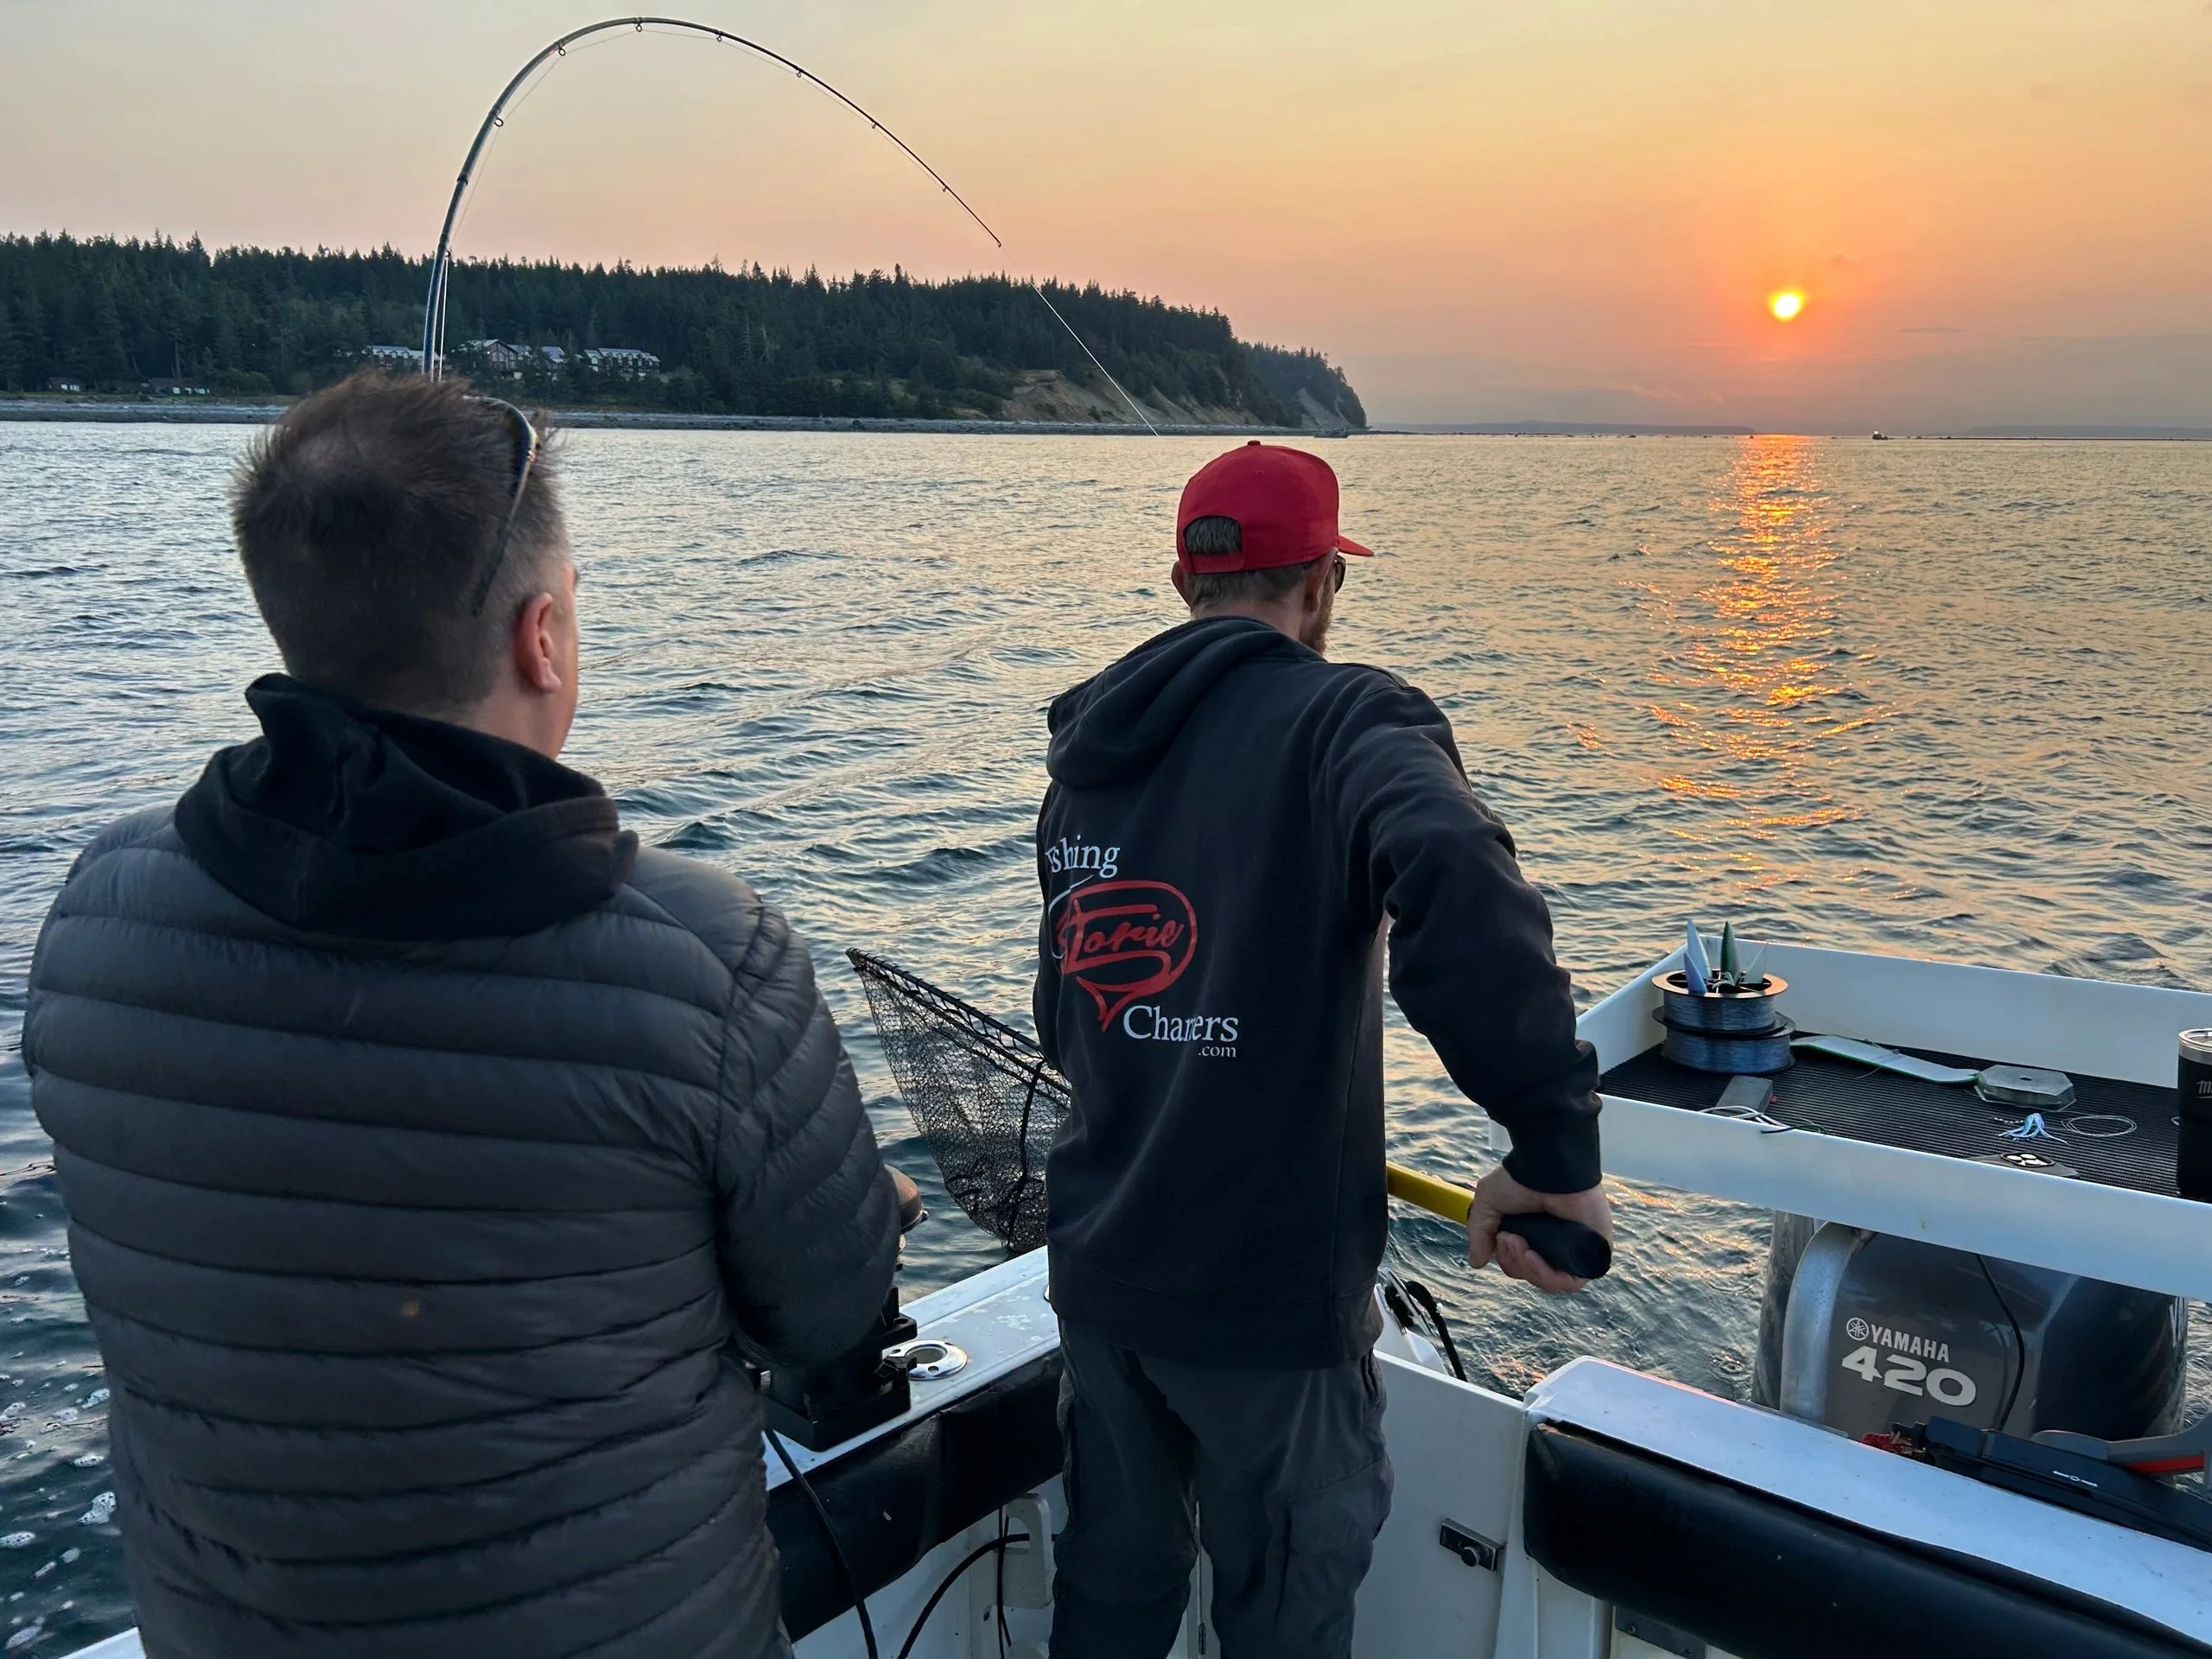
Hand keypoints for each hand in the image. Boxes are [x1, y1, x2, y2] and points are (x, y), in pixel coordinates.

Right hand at [1465, 1166, 1612, 1293]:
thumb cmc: (1520, 1179)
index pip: (1520, 1264)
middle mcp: (1555, 1242)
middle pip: (1532, 1275)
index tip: (1500, 1237)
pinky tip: (1533, 1257)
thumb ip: (1480, 1234)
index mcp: (1534, 1233)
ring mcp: (1574, 1248)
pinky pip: (1572, 1281)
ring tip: (1521, 1246)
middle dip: (1514, 1262)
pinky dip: (1549, 1276)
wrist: (1547, 1166)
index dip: (1507, 1259)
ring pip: (1550, 1281)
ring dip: (1529, 1269)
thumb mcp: (1488, 1204)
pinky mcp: (1592, 1252)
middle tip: (1510, 1238)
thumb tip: (1477, 1263)